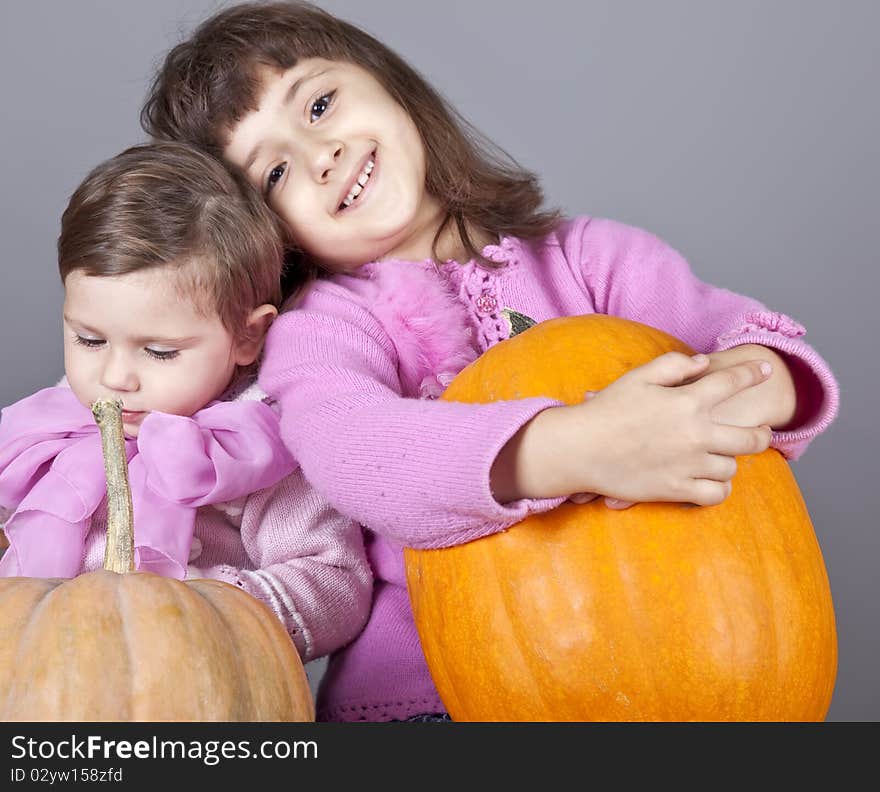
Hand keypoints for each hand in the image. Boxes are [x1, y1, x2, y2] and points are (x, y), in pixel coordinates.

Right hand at [496, 352, 772, 505]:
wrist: (580, 449)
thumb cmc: (607, 411)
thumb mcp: (637, 377)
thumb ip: (674, 365)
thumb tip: (703, 363)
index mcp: (687, 402)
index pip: (733, 383)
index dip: (754, 373)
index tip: (767, 370)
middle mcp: (695, 434)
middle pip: (751, 437)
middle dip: (762, 433)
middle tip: (761, 432)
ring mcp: (688, 465)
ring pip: (731, 467)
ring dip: (729, 460)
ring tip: (722, 456)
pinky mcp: (677, 489)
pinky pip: (716, 494)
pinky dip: (718, 488)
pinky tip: (711, 480)